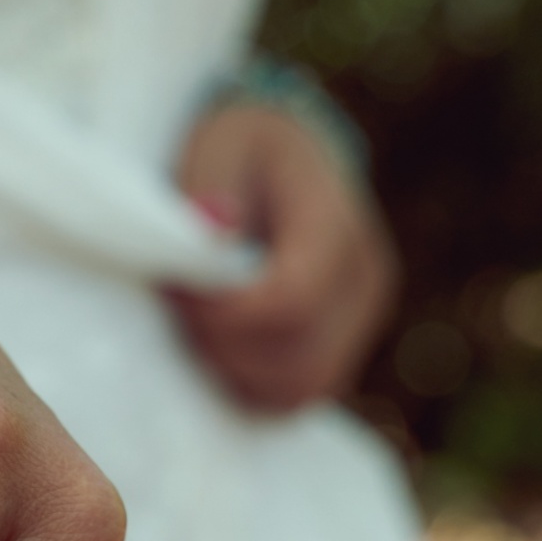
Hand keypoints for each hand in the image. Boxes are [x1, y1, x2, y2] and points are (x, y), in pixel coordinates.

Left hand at [165, 104, 396, 411]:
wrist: (274, 160)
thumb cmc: (238, 151)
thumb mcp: (215, 145)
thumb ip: (207, 188)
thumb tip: (214, 224)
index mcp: (339, 224)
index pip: (290, 301)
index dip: (223, 313)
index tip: (176, 289)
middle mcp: (364, 281)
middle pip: (298, 360)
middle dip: (223, 346)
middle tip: (180, 306)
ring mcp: (358, 322)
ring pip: (299, 388)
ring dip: (234, 370)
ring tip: (197, 321)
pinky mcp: (339, 349)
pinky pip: (295, 395)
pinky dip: (249, 383)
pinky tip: (217, 341)